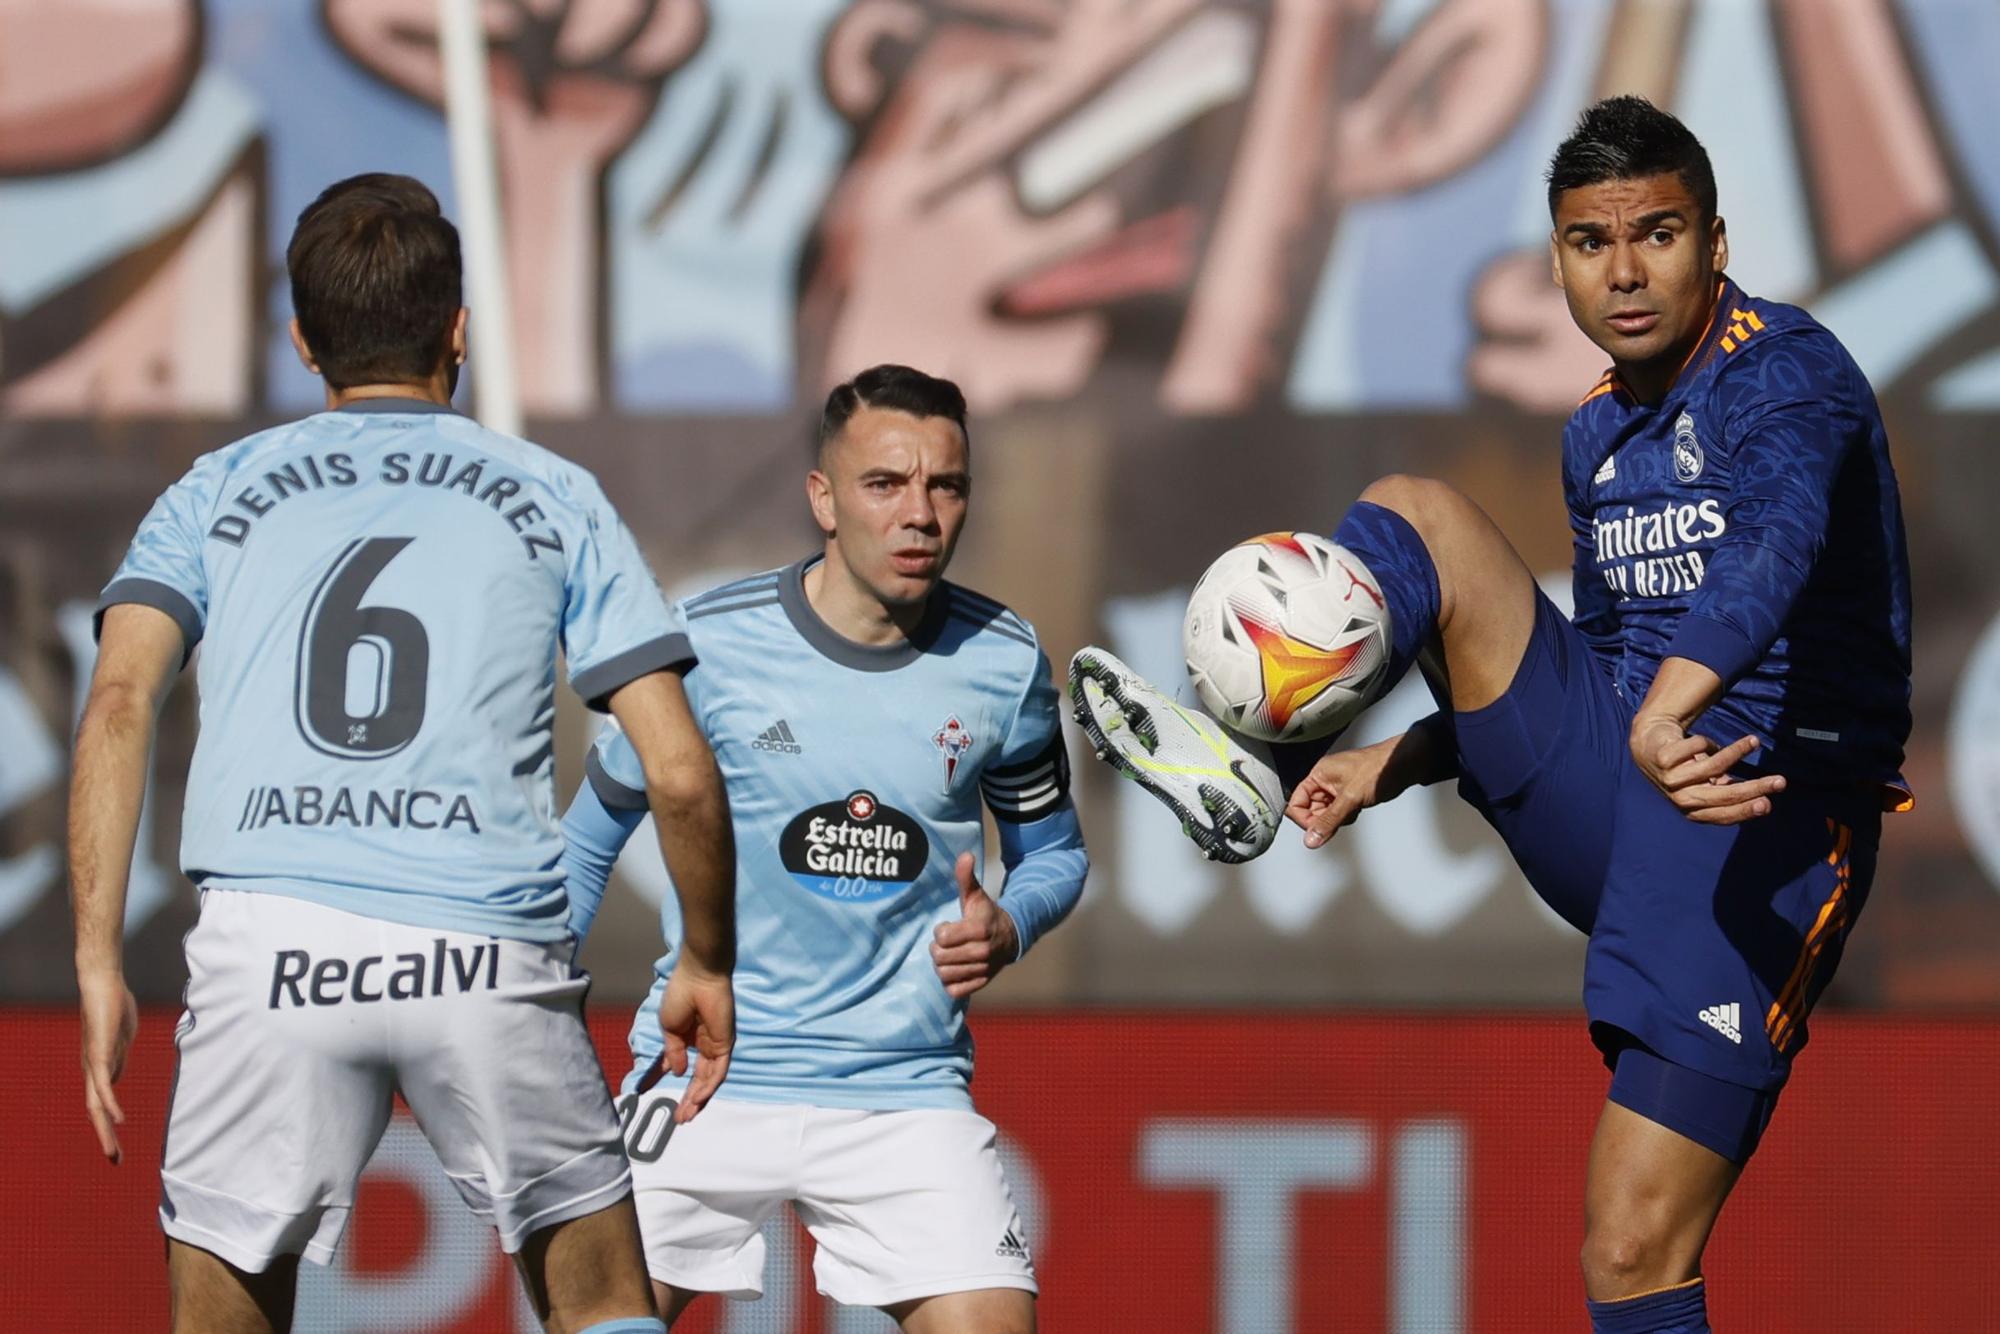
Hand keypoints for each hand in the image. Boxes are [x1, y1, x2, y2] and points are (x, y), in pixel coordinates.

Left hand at [78, 968, 136, 1163]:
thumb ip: (119, 1061)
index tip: (118, 1146)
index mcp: (98, 1068)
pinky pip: (104, 1084)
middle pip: (96, 1112)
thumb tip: (117, 1081)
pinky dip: (110, 1103)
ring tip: (114, 1151)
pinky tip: (119, 1119)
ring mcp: (92, 1064)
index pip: (101, 1104)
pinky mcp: (97, 1054)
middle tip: (116, 1160)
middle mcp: (91, 1071)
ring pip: (96, 1104)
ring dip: (105, 1130)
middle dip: (106, 1137)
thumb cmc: (113, 1006)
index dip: (109, 1126)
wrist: (102, 983)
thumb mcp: (121, 1040)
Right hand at [656, 961, 733, 1122]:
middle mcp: (705, 1045)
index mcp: (690, 1040)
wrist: (698, 977)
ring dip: (698, 1100)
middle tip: (680, 1119)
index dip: (678, 1087)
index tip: (669, 1102)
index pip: (686, 1069)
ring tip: (686, 1116)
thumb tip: (676, 1074)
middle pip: (699, 1080)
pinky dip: (708, 1087)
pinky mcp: (726, 1044)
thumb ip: (674, 1053)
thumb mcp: (670, 1029)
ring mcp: (716, 1046)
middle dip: (689, 1100)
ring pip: (709, 1080)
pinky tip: (697, 1099)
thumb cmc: (681, 995)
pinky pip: (718, 1071)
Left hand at [931, 852, 1018, 1000]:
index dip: (940, 931)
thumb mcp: (976, 895)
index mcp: (979, 929)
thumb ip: (967, 877)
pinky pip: (954, 990)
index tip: (948, 926)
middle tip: (946, 943)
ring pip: (944, 974)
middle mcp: (982, 952)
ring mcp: (982, 970)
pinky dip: (950, 981)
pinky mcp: (981, 983)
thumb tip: (965, 854)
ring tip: (950, 955)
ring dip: (942, 965)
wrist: (1012, 937)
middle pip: (939, 957)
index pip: (941, 936)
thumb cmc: (986, 914)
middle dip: (937, 948)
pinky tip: (955, 969)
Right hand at [1286, 736, 1413, 848]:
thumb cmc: (1379, 770)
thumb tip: (1311, 839)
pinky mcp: (1348, 795)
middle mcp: (1324, 781)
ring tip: (1352, 809)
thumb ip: (1328, 821)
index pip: (1296, 802)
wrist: (1404, 765)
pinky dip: (1347, 816)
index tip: (1318, 829)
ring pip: (1325, 813)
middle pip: (1309, 810)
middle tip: (1341, 817)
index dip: (1304, 819)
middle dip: (1324, 819)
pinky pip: (1338, 812)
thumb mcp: (1350, 798)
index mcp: (1318, 774)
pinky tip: (1358, 809)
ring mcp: (1336, 788)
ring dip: (1337, 819)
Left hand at [1628, 714, 1785, 823]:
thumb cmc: (1684, 768)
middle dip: (1754, 788)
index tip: (1768, 803)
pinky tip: (1703, 743)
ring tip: (1754, 741)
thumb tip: (1761, 799)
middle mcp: (1681, 799)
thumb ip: (1727, 790)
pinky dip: (1705, 742)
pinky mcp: (1663, 759)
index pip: (1723, 815)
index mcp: (1693, 811)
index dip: (1745, 810)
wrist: (1647, 745)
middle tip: (1780, 780)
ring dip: (1737, 752)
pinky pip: (1697, 747)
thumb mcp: (1704, 784)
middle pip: (1722, 795)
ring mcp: (1670, 779)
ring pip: (1713, 767)